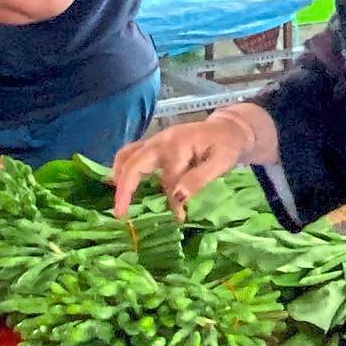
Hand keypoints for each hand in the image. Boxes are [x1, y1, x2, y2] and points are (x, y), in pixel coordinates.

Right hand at [112, 115, 250, 218]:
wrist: (227, 128)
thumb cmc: (226, 146)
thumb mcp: (221, 163)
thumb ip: (198, 179)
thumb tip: (177, 198)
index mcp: (179, 145)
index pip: (167, 179)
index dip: (171, 200)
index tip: (180, 217)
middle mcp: (162, 140)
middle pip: (134, 163)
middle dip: (125, 188)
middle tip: (119, 213)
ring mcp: (156, 140)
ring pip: (127, 155)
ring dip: (119, 176)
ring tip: (118, 200)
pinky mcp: (154, 143)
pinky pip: (131, 152)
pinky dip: (122, 167)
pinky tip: (118, 182)